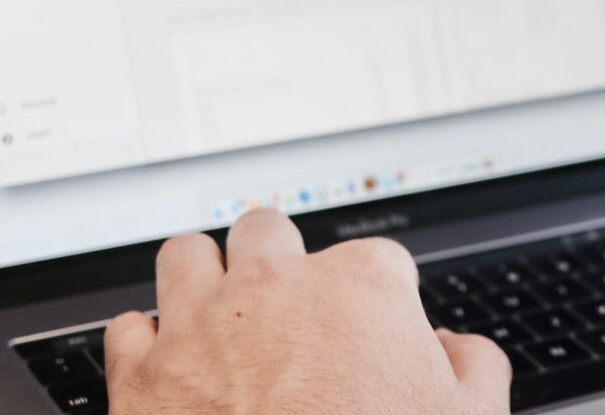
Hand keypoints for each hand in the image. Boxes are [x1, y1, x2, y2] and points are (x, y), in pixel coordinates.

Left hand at [103, 208, 510, 413]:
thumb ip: (475, 367)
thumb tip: (459, 351)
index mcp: (361, 286)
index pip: (377, 260)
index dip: (379, 301)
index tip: (376, 336)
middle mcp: (275, 288)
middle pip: (269, 232)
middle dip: (280, 264)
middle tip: (294, 312)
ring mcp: (202, 324)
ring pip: (188, 255)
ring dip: (204, 278)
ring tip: (222, 315)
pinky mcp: (144, 373)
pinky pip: (129, 327)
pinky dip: (148, 344)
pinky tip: (174, 368)